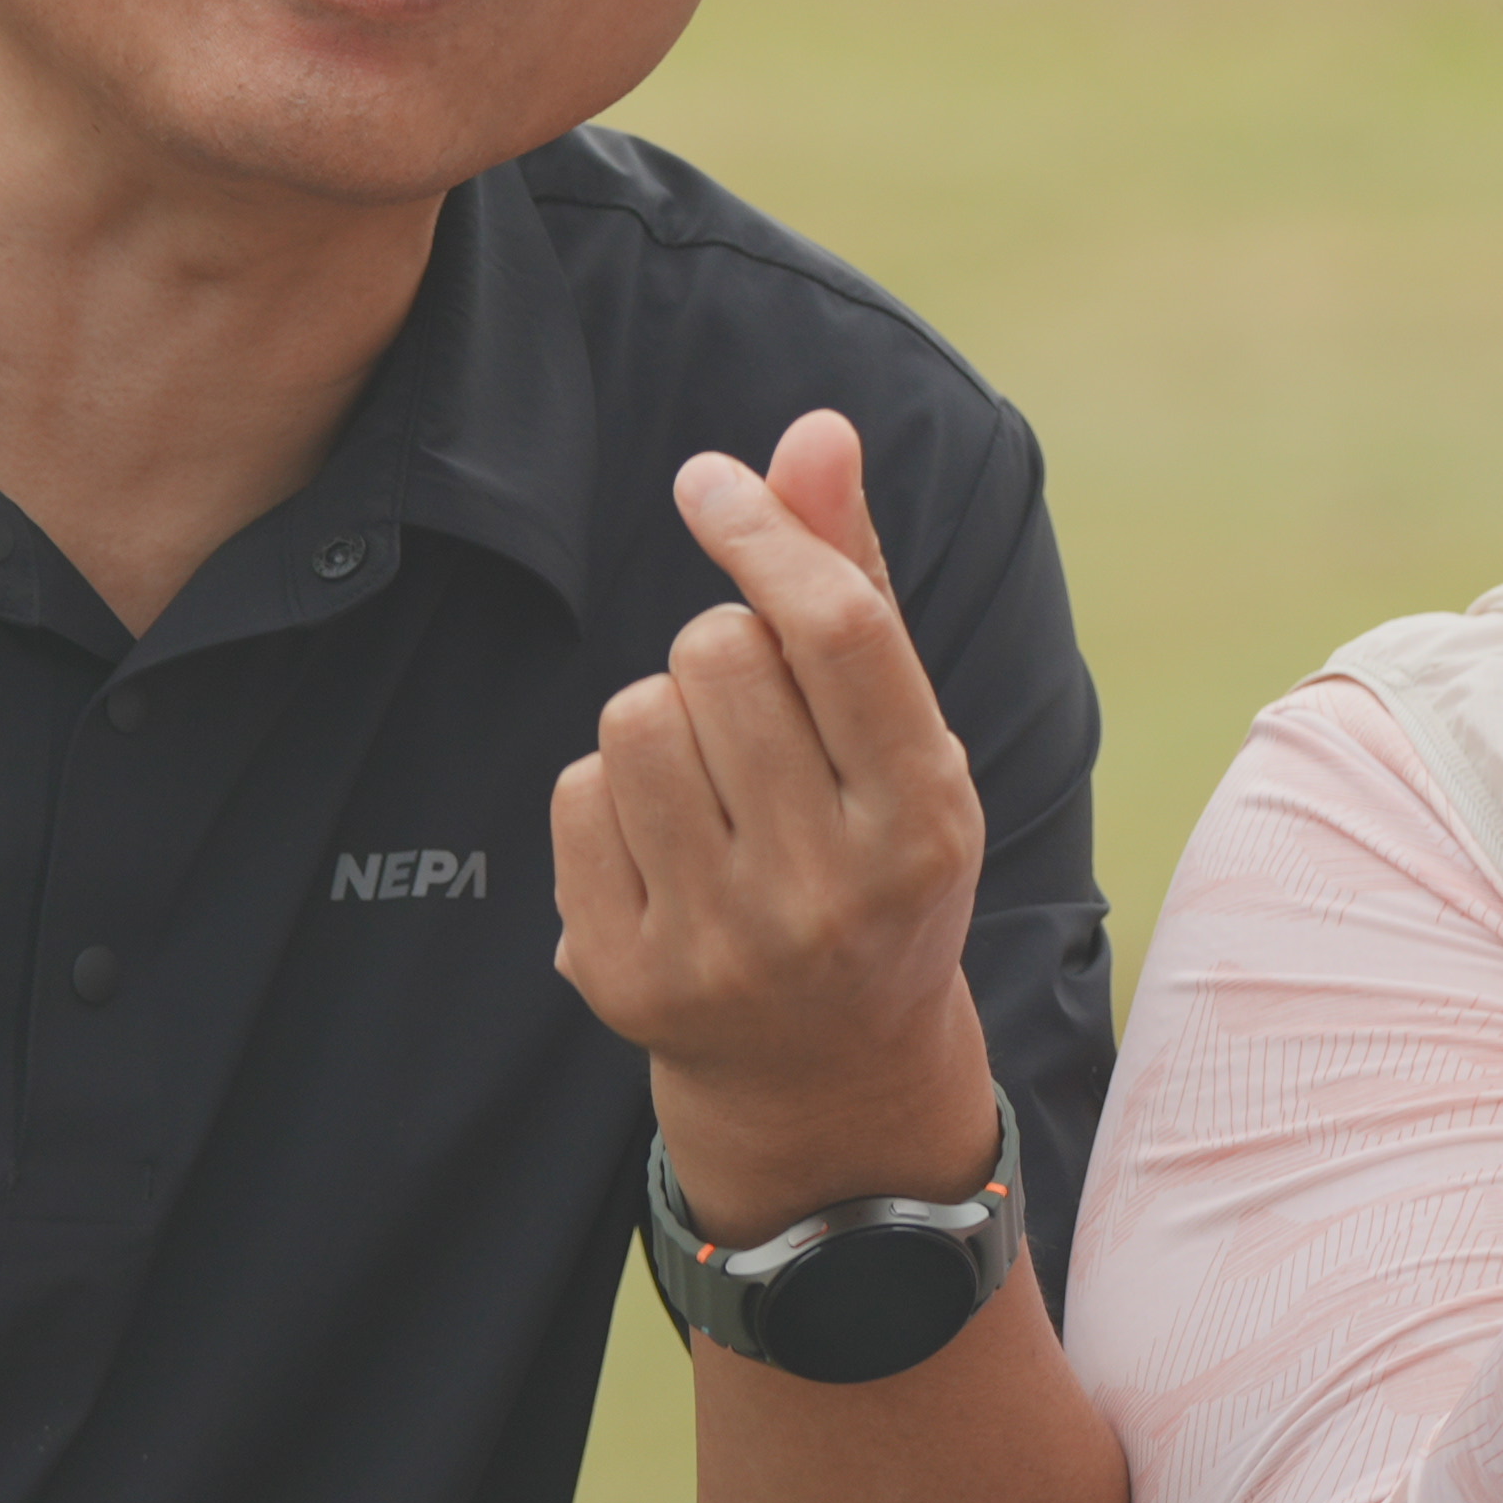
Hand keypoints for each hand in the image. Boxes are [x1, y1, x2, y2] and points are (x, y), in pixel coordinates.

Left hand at [552, 410, 999, 1229]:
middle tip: (758, 719)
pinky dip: (612, 793)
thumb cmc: (872, 860)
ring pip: (634, 715)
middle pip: (716, 651)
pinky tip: (667, 845)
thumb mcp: (902, 737)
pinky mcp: (624, 978)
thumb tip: (813, 428)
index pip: (835, 631)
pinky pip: (577, 792)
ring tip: (715, 780)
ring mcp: (722, 945)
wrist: (827, 1074)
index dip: (765, 532)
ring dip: (664, 716)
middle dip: (724, 648)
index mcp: (925, 822)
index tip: (708, 482)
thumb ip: (855, 578)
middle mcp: (831, 892)